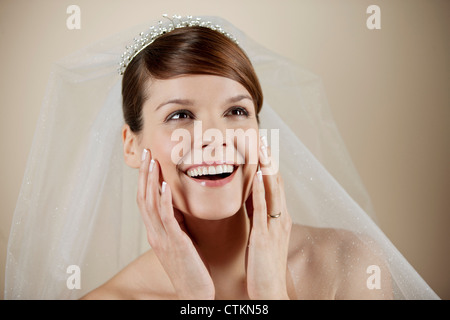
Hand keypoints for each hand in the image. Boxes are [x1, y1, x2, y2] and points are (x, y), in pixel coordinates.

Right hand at [137, 150, 214, 298]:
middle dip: (144, 174)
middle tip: (146, 153)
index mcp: (155, 233)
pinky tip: (164, 186)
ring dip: (151, 181)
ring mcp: (162, 238)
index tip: (148, 161)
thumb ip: (175, 224)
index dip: (145, 180)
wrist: (194, 292)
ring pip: (151, 204)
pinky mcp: (174, 243)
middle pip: (143, 198)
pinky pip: (166, 218)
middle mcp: (154, 233)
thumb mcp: (179, 242)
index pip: (145, 201)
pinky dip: (163, 200)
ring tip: (153, 161)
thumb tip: (175, 206)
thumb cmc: (190, 268)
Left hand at [245, 139, 291, 299]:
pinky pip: (261, 207)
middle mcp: (280, 217)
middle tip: (262, 137)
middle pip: (276, 181)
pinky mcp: (262, 235)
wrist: (270, 290)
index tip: (262, 146)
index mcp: (279, 217)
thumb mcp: (263, 235)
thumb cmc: (264, 265)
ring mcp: (273, 225)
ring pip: (272, 189)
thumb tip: (250, 198)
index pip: (276, 184)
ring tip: (260, 146)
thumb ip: (259, 216)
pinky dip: (261, 188)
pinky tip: (258, 173)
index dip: (270, 164)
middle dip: (269, 159)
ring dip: (266, 166)